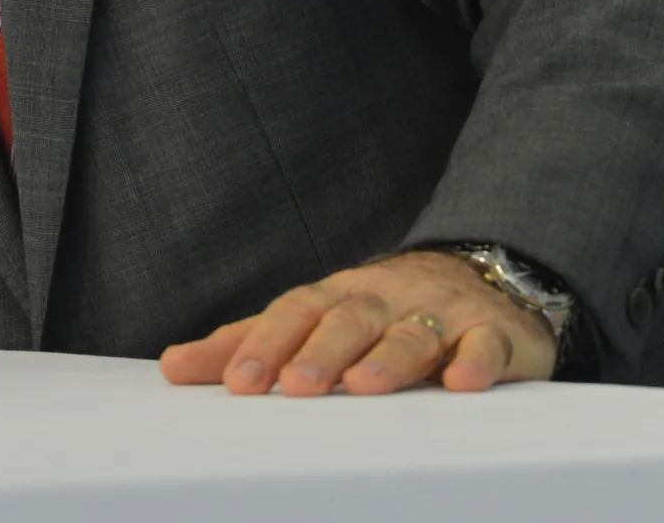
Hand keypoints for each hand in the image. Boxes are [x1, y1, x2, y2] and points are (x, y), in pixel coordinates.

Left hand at [158, 249, 557, 395]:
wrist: (481, 276)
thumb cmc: (378, 312)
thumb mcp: (313, 321)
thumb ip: (247, 344)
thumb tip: (172, 367)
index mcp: (336, 297)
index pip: (296, 313)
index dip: (267, 345)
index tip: (240, 383)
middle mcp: (384, 300)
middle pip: (349, 321)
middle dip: (321, 352)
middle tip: (296, 388)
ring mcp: (440, 314)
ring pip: (413, 333)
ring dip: (388, 358)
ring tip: (363, 387)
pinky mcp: (492, 334)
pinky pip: (485, 344)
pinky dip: (475, 360)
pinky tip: (460, 382)